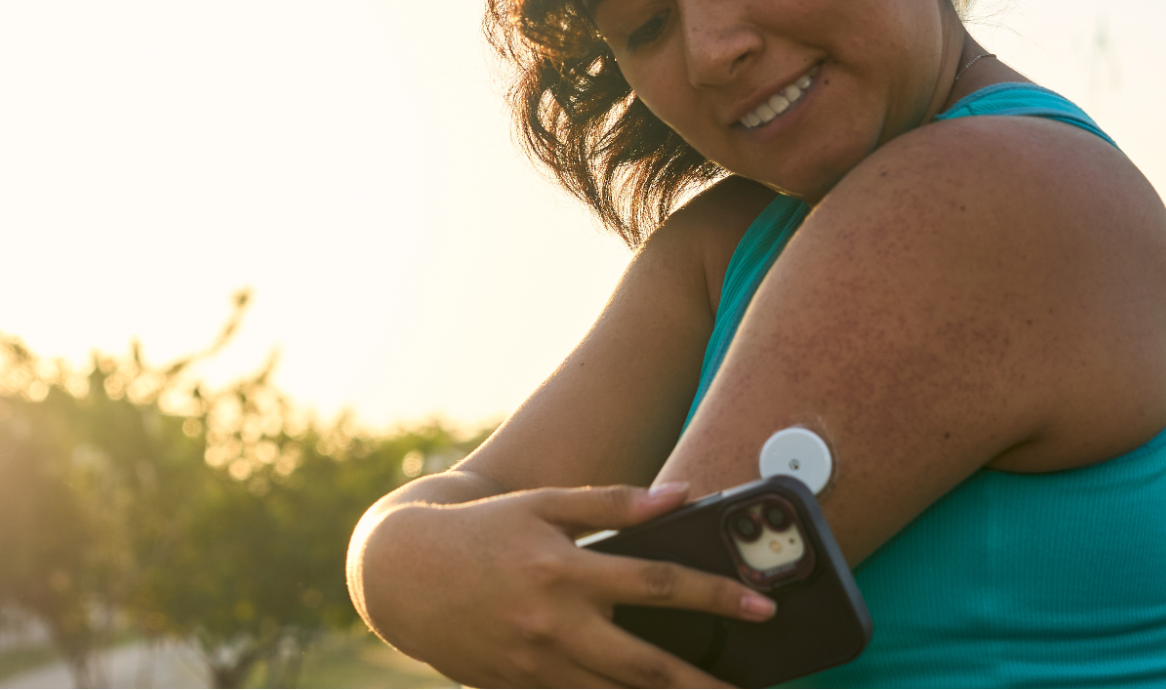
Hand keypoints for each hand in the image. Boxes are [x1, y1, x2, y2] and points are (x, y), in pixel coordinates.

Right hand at [357, 482, 775, 687]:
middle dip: (705, 685)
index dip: (717, 597)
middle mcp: (555, 626)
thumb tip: (682, 495)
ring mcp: (535, 666)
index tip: (763, 607)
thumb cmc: (483, 530)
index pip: (660, 585)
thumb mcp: (544, 503)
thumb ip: (614, 503)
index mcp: (567, 571)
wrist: (402, 576)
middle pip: (648, 667)